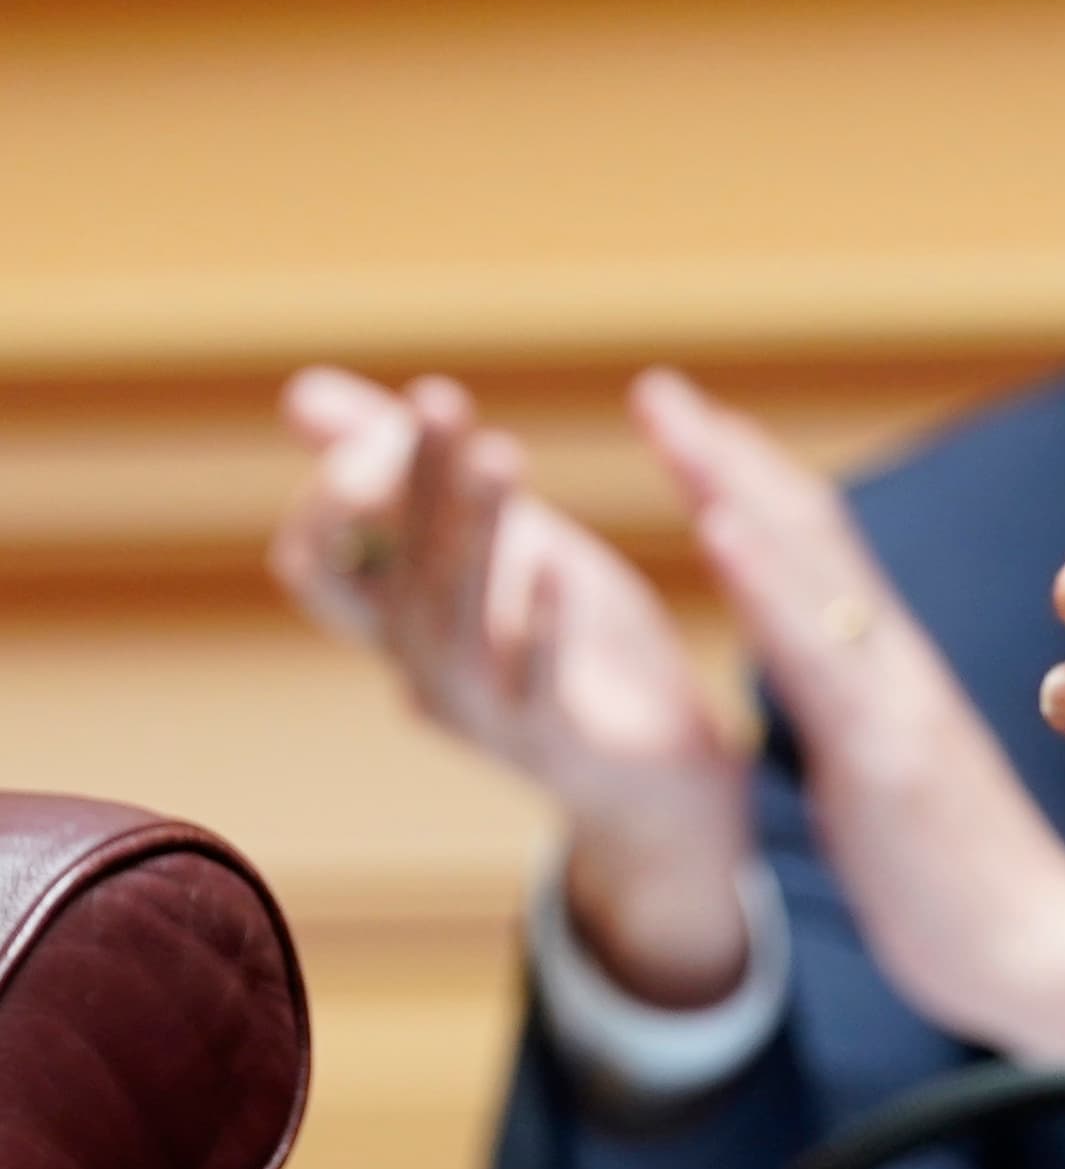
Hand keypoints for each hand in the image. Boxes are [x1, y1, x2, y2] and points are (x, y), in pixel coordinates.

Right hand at [272, 367, 749, 1005]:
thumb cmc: (574, 647)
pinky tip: (557, 562)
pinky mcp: (555, 742)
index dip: (338, 492)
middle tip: (441, 399)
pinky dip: (542, 623)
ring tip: (502, 453)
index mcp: (399, 624)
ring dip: (475, 531)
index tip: (400, 416)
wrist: (660, 774)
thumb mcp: (497, 546)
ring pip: (455, 619)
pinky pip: (535, 686)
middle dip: (412, 481)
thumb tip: (301, 394)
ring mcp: (481, 712)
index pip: (316, 561)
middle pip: (391, 571)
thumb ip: (413, 477)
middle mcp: (421, 670)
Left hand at [632, 370, 1064, 1067]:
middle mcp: (899, 675)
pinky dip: (765, 581)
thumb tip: (831, 725)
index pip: (822, 565)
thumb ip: (868, 748)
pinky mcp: (888, 756)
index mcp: (895, 690)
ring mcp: (896, 707)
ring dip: (735, 485)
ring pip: (812, 570)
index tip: (696, 430)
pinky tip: (716, 523)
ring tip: (675, 418)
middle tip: (661, 387)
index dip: (757, 490)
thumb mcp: (899, 809)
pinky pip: (816, 655)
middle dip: (731, 457)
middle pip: (812, 537)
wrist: (1045, 968)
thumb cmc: (977, 907)